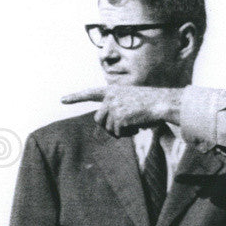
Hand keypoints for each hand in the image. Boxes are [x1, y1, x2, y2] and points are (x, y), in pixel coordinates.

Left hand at [62, 86, 182, 137]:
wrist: (162, 103)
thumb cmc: (151, 103)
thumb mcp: (131, 100)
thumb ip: (117, 108)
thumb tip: (111, 128)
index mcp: (113, 90)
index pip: (90, 93)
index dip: (76, 97)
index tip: (62, 100)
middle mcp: (110, 97)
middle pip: (98, 119)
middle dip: (108, 127)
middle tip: (122, 130)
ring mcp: (114, 107)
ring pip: (108, 128)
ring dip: (120, 132)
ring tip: (133, 127)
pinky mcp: (119, 117)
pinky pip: (118, 132)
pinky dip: (127, 134)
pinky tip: (137, 128)